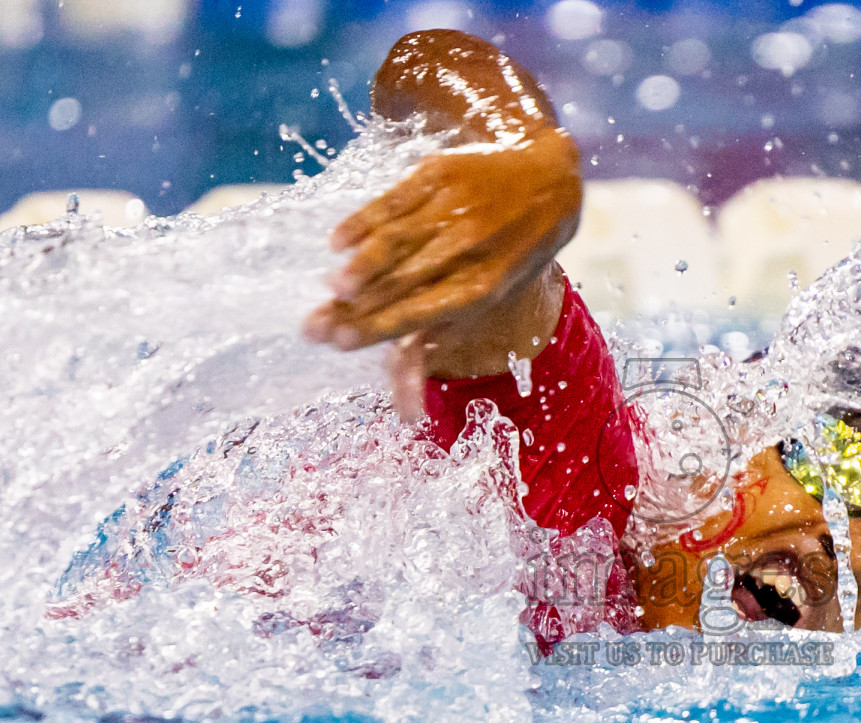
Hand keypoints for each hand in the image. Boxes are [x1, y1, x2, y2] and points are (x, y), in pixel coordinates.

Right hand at [303, 129, 580, 356]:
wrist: (547, 181)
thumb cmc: (507, 253)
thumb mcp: (486, 298)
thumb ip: (436, 341)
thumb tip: (409, 412)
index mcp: (482, 286)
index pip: (421, 313)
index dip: (379, 328)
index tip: (339, 342)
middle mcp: (469, 248)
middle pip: (401, 283)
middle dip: (355, 307)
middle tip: (313, 328)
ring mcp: (454, 209)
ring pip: (397, 242)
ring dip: (361, 266)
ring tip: (332, 287)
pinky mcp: (439, 173)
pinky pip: (393, 201)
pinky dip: (362, 222)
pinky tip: (336, 242)